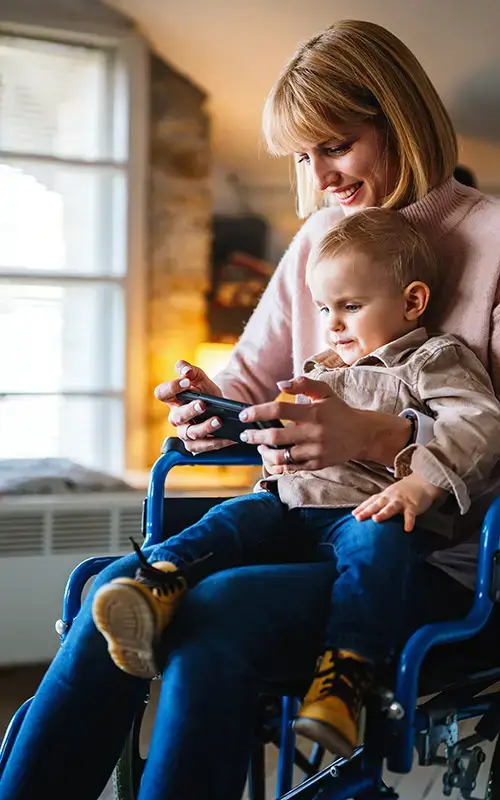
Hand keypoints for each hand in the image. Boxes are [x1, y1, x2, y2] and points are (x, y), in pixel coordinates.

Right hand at [154, 361, 234, 453]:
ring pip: (190, 434)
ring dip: (205, 428)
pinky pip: (202, 447)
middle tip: (203, 404)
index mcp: (173, 399)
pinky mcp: (195, 446)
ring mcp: (184, 433)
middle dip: (190, 410)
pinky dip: (216, 443)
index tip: (187, 382)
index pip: (162, 393)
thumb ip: (191, 371)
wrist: (221, 409)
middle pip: (176, 416)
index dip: (171, 388)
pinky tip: (228, 437)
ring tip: (219, 421)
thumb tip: (185, 370)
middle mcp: (175, 417)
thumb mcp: (201, 379)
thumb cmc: (206, 393)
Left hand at [240, 376, 362, 472]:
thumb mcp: (324, 392)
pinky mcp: (317, 465)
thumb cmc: (339, 411)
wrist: (362, 434)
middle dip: (255, 436)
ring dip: (265, 452)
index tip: (244, 415)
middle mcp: (313, 433)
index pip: (279, 410)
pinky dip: (279, 464)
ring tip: (259, 447)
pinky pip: (292, 468)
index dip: (258, 412)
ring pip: (282, 456)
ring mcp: (315, 451)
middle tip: (245, 435)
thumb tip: (280, 385)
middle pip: (276, 436)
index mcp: (312, 413)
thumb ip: (303, 384)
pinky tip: (273, 456)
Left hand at [352, 473, 445, 532]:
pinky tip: (407, 529)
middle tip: (358, 518)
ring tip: (375, 519)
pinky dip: (409, 521)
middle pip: (377, 504)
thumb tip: (367, 515)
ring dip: (383, 513)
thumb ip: (380, 503)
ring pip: (391, 507)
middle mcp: (390, 497)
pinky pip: (411, 514)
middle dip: (367, 510)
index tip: (353, 514)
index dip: (362, 507)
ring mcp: (401, 501)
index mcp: (384, 496)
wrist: (423, 482)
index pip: (371, 501)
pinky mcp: (413, 505)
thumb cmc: (403, 492)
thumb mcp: (390, 495)